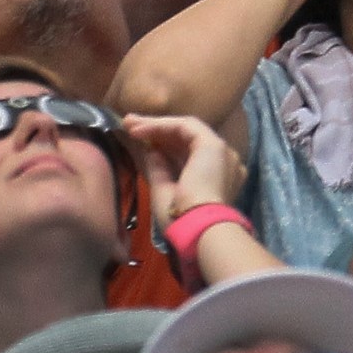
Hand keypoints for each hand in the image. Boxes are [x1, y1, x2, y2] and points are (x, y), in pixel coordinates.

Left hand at [128, 114, 249, 220]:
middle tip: (130, 125)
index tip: (138, 143)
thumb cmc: (182, 219)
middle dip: (156, 131)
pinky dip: (162, 125)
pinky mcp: (213, 144)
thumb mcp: (164, 192)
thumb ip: (159, 169)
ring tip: (130, 123)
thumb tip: (151, 151)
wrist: (199, 228)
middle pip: (185, 140)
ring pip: (185, 130)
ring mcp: (221, 151)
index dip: (162, 147)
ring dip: (156, 125)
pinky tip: (140, 129)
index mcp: (215, 179)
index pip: (186, 155)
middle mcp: (223, 162)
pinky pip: (185, 127)